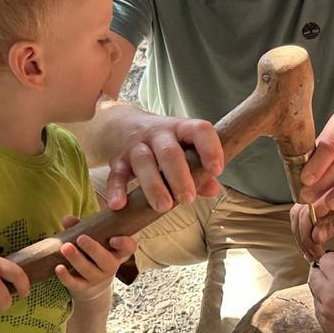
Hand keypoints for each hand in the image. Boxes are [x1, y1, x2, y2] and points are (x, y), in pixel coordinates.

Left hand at [55, 215, 136, 302]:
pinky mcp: (84, 287)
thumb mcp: (94, 236)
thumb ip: (83, 226)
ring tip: (65, 247)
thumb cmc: (94, 250)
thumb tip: (68, 219)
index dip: (124, 244)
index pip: (129, 248)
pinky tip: (58, 268)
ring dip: (77, 259)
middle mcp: (111, 266)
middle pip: (106, 261)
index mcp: (118, 251)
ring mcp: (98, 278)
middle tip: (81, 238)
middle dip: (94, 250)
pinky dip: (66, 277)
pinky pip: (75, 284)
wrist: (91, 279)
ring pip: (89, 271)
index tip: (113, 239)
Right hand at [104, 108, 222, 211]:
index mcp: (181, 128)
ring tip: (163, 207)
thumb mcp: (184, 148)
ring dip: (154, 186)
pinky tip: (120, 205)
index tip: (216, 170)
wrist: (122, 125)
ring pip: (143, 162)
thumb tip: (213, 189)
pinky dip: (116, 189)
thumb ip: (199, 169)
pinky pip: (116, 174)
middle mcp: (159, 134)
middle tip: (188, 200)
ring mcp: (136, 145)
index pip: (199, 131)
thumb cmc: (164, 142)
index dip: (210, 148)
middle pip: (169, 152)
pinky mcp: (118, 159)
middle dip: (179, 177)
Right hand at [290, 173, 333, 259]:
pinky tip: (314, 240)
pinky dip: (308, 226)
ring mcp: (325, 190)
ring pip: (301, 211)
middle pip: (299, 212)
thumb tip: (314, 235)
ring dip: (303, 232)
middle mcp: (326, 185)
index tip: (315, 252)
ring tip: (312, 251)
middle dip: (301, 236)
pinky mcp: (327, 195)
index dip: (307, 236)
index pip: (307, 213)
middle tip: (312, 254)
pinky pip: (310, 210)